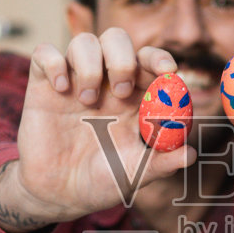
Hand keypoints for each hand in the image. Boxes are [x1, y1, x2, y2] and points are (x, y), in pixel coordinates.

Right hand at [0, 29, 195, 232]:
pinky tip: (59, 89)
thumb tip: (189, 154)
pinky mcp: (44, 84)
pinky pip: (45, 53)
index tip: (168, 71)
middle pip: (117, 39)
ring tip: (87, 100)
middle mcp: (105, 82)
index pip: (150, 61)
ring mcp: (74, 80)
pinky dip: (54, 63)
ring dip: (89, 64)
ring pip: (83, 41)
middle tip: (121, 92)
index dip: (160, 58)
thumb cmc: (101, 181)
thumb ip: (161, 163)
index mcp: (133, 97)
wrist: (58, 194)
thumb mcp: (134, 174)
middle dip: (123, 59)